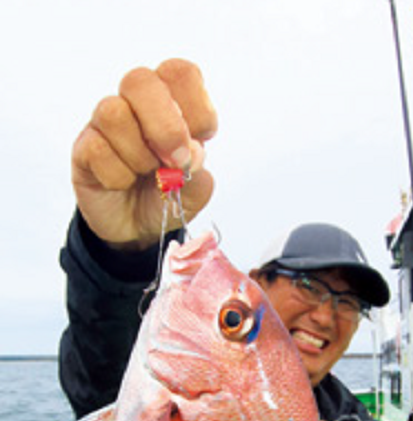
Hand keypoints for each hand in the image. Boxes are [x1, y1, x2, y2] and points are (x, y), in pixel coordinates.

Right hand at [72, 59, 217, 248]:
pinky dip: (117, 176)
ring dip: (138, 155)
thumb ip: (198, 175)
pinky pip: (96, 149)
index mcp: (170, 100)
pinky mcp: (84, 146)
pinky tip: (122, 184)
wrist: (135, 228)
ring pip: (114, 114)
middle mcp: (134, 103)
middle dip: (165, 126)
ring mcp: (105, 122)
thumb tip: (191, 156)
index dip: (196, 106)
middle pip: (139, 81)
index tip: (202, 139)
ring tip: (144, 174)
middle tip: (176, 160)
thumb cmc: (164, 196)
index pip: (180, 74)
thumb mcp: (193, 193)